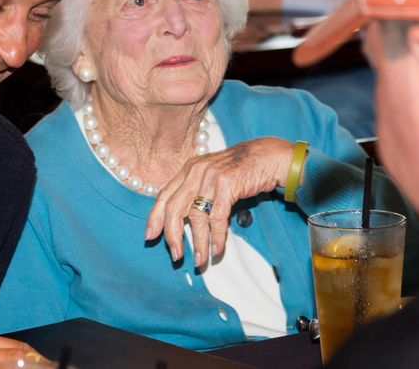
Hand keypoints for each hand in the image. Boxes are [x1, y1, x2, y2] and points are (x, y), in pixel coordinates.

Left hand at [145, 137, 294, 269]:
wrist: (268, 156)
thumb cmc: (241, 171)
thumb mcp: (212, 177)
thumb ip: (196, 193)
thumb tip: (183, 224)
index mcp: (188, 170)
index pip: (163, 196)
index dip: (155, 218)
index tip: (150, 237)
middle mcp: (195, 171)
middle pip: (173, 208)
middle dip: (172, 235)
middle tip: (176, 256)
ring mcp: (210, 176)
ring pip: (195, 216)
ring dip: (198, 243)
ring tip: (201, 261)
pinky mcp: (227, 184)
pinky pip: (216, 217)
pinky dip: (216, 236)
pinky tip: (217, 249)